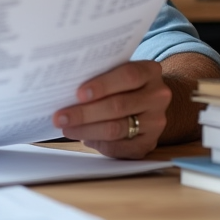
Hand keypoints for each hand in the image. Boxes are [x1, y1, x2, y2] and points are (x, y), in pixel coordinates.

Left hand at [51, 60, 170, 158]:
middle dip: (85, 113)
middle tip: (60, 117)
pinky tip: (84, 138)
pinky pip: (121, 148)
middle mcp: (158, 96)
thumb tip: (65, 88)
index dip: (102, 85)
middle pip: (118, 106)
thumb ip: (101, 75)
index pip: (128, 75)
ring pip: (117, 128)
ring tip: (67, 128)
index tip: (78, 94)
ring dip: (87, 130)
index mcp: (150, 71)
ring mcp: (156, 121)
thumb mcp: (119, 72)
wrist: (150, 103)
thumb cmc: (124, 84)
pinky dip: (99, 144)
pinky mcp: (150, 142)